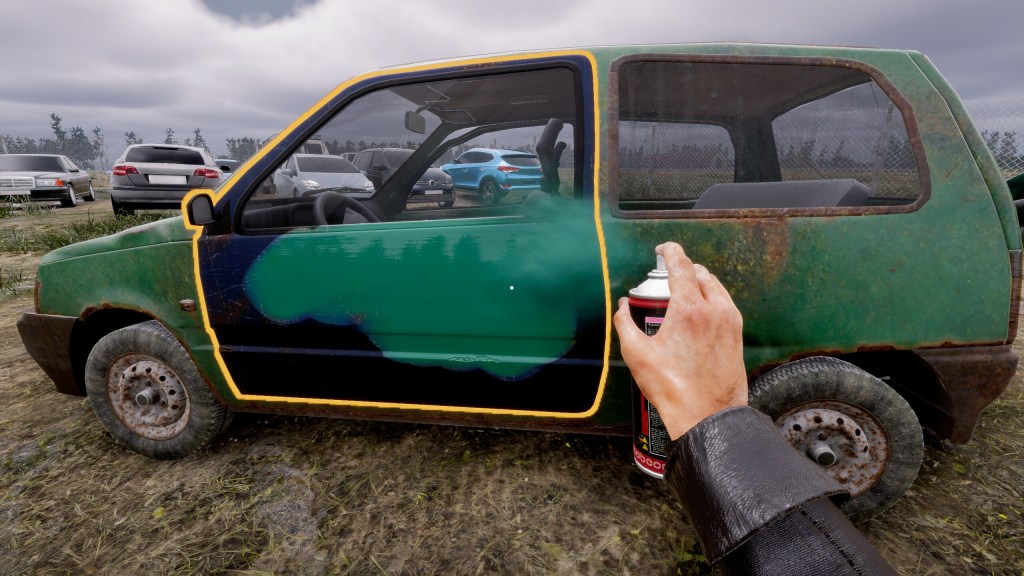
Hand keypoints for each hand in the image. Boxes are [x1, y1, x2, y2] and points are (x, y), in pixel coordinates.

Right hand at [613, 242, 747, 438]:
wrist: (706, 415)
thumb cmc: (672, 387)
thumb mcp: (637, 354)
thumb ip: (625, 323)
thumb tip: (623, 306)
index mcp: (689, 308)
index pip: (681, 264)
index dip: (669, 251)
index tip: (662, 249)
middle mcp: (714, 308)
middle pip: (699, 273)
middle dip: (682, 268)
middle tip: (666, 278)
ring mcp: (730, 320)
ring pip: (715, 286)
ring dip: (698, 281)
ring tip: (682, 292)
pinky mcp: (737, 333)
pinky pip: (724, 302)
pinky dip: (711, 297)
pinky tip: (699, 311)